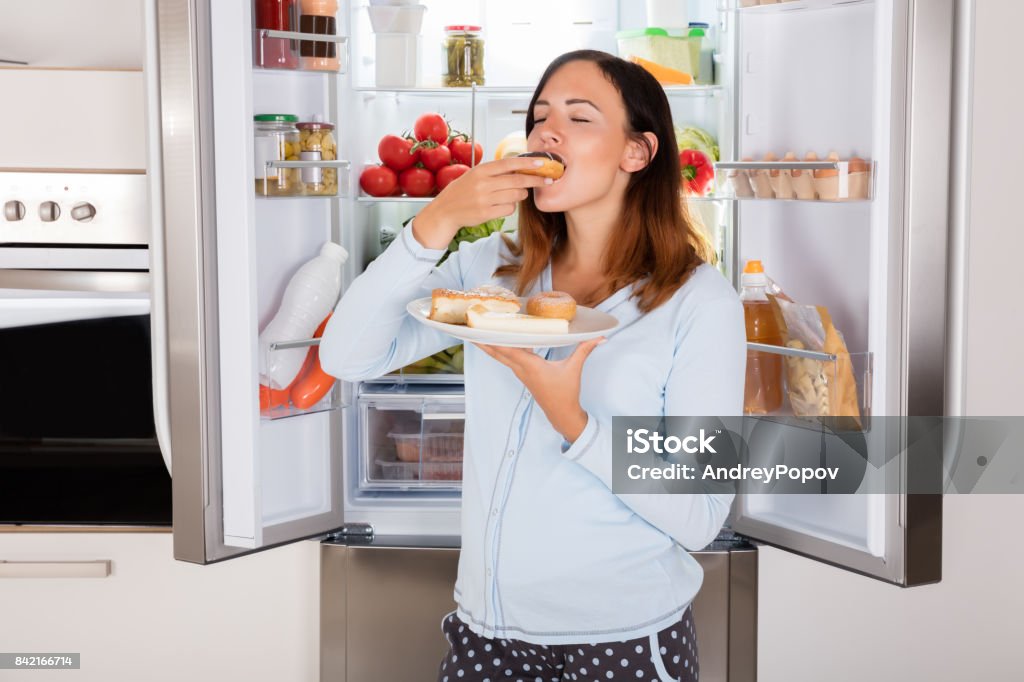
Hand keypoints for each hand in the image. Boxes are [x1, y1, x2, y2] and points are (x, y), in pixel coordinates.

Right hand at [412, 157, 553, 248]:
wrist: (445, 210)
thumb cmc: (463, 191)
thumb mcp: (476, 175)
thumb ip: (496, 171)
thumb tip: (522, 166)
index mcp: (481, 170)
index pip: (509, 164)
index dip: (528, 163)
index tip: (543, 163)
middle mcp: (483, 183)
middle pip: (518, 181)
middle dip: (536, 180)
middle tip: (548, 180)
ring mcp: (484, 199)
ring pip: (516, 196)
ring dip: (520, 195)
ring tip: (512, 194)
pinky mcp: (486, 213)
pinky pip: (509, 209)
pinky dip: (510, 207)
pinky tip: (500, 205)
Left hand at [473, 337, 605, 442]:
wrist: (562, 414)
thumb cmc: (566, 393)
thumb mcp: (574, 369)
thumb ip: (585, 349)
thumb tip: (600, 336)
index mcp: (530, 366)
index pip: (508, 349)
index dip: (493, 339)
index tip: (481, 329)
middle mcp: (521, 369)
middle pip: (497, 352)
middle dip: (482, 341)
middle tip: (468, 329)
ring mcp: (520, 373)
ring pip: (500, 356)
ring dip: (489, 345)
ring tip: (477, 333)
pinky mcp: (523, 375)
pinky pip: (507, 360)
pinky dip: (500, 349)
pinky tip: (499, 342)